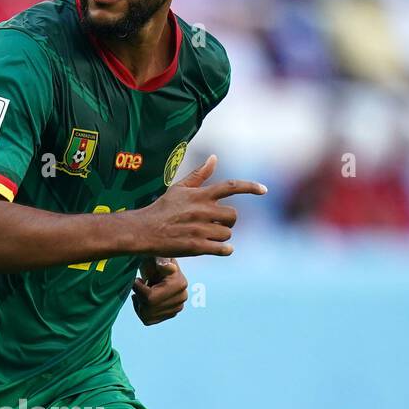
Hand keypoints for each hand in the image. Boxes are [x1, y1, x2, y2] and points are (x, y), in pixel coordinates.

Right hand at [131, 154, 266, 257]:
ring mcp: (201, 229)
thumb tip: (214, 158)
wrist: (144, 230)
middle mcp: (203, 210)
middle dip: (228, 222)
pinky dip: (225, 250)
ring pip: (227, 234)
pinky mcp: (197, 247)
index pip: (231, 187)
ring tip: (207, 236)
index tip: (264, 190)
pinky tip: (221, 249)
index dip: (250, 187)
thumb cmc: (161, 209)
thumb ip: (199, 175)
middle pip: (233, 216)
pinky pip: (223, 249)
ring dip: (222, 237)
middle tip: (216, 224)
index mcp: (201, 195)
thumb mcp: (179, 188)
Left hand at [132, 257, 187, 324]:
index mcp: (180, 284)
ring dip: (139, 304)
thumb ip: (161, 261)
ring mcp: (177, 308)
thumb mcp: (157, 257)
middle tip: (138, 285)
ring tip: (140, 292)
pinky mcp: (171, 314)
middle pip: (149, 307)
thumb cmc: (156, 260)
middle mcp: (182, 298)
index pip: (150, 297)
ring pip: (147, 315)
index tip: (136, 280)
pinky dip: (141, 311)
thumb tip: (165, 265)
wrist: (160, 269)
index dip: (138, 289)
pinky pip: (148, 320)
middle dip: (139, 296)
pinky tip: (142, 300)